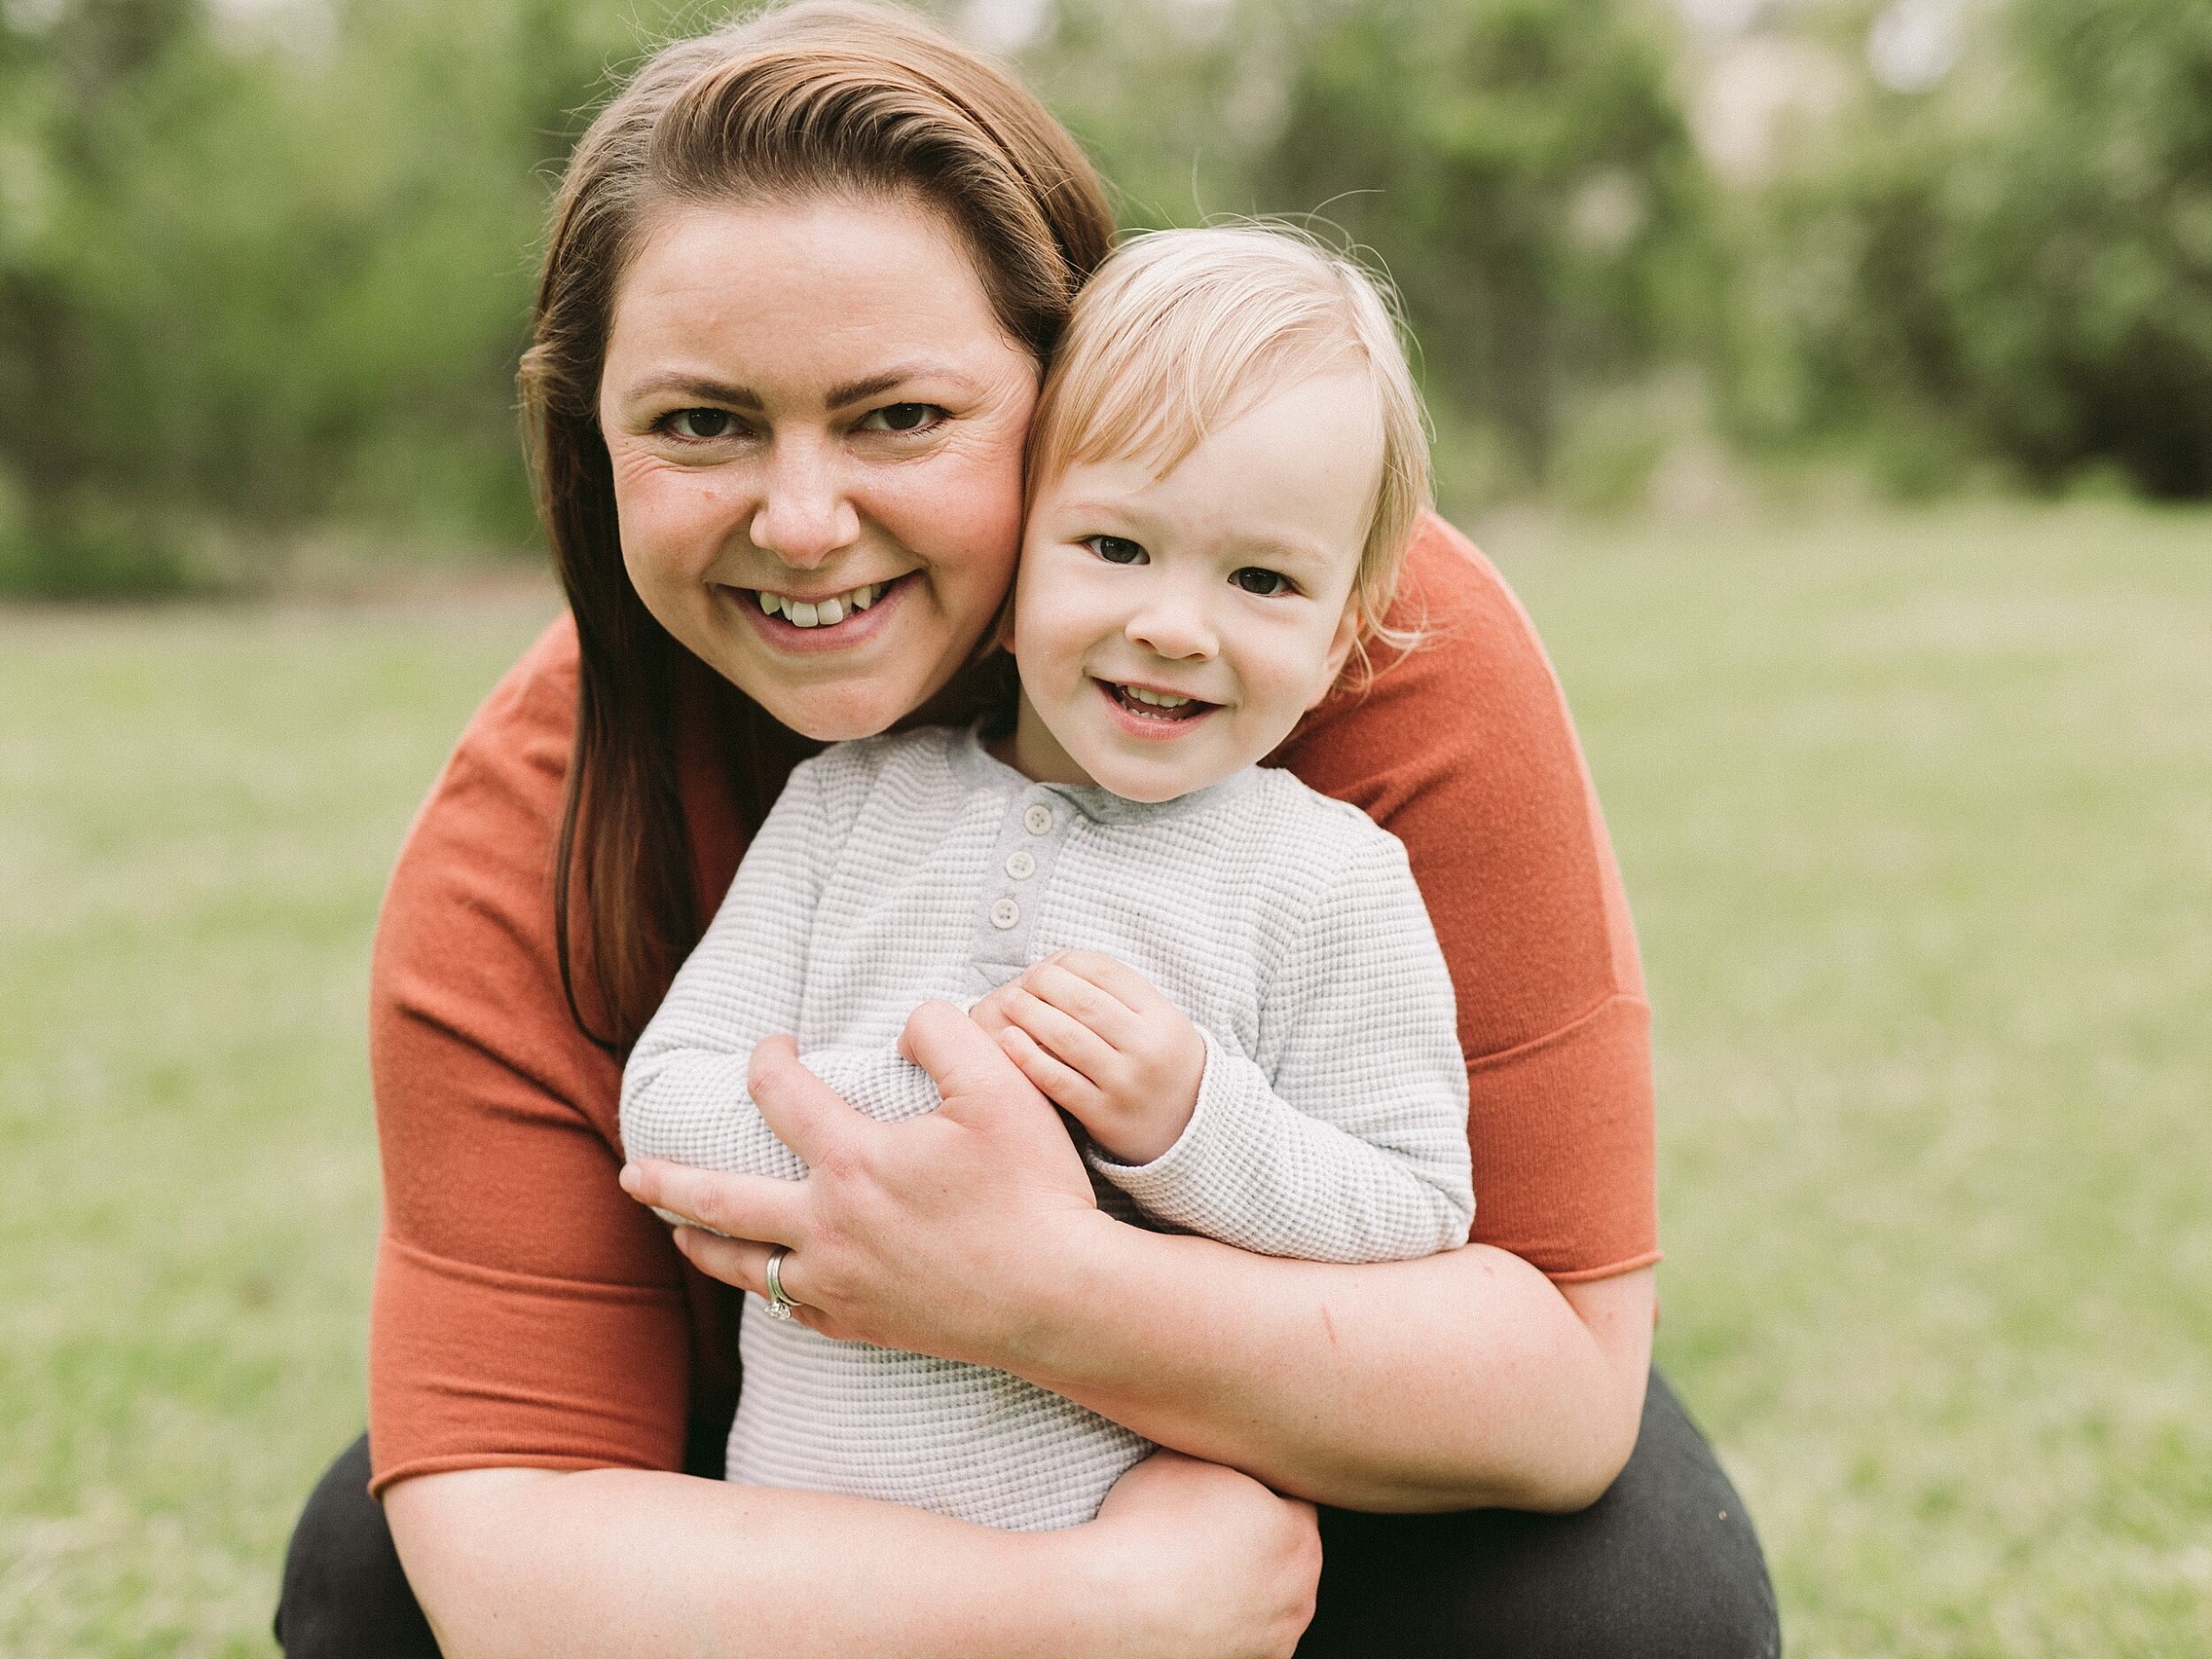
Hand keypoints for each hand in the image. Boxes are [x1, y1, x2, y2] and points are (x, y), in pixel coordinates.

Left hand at [618, 1000, 1105, 1365]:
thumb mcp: (1002, 1088)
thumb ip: (945, 1032)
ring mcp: (840, 1284)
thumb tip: (906, 1020)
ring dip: (702, 1242)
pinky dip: (767, 1289)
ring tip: (677, 1229)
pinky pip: (791, 1308)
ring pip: (744, 1267)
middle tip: (634, 1171)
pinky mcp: (863, 1325)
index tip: (772, 1046)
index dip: (767, 1060)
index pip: (781, 1096)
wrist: (1060, 1299)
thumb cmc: (1035, 1191)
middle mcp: (828, 1227)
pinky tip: (766, 1278)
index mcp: (854, 1161)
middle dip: (668, 1180)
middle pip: (719, 1200)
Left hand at [969, 951, 1205, 1165]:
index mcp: (1162, 1018)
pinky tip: (1008, 1040)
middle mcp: (1147, 1049)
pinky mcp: (1103, 1115)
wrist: (1189, 1125)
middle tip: (1024, 980)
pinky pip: (1057, 1080)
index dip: (1070, 962)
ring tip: (1010, 1002)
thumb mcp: (1159, 1020)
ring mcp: (1125, 1084)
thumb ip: (1120, 992)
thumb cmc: (1161, 1061)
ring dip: (1029, 1014)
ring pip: (1066, 1038)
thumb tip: (1059, 962)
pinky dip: (1027, 1056)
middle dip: (1044, 983)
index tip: (1050, 963)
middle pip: (1083, 1002)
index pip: (1107, 973)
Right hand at [1080, 1452, 1319, 1658]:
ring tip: (1198, 1573)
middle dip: (1257, 1541)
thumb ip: (1216, 1450)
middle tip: (1209, 1531)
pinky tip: (1195, 1608)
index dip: (1257, 1489)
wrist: (1112, 1606)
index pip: (1291, 1497)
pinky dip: (1230, 1624)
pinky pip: (1251, 1636)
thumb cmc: (1144, 1530)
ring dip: (1248, 1586)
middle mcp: (1300, 1588)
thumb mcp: (1182, 1457)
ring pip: (1272, 1599)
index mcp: (1296, 1530)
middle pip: (1288, 1553)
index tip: (1227, 1492)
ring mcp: (1279, 1636)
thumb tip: (1214, 1437)